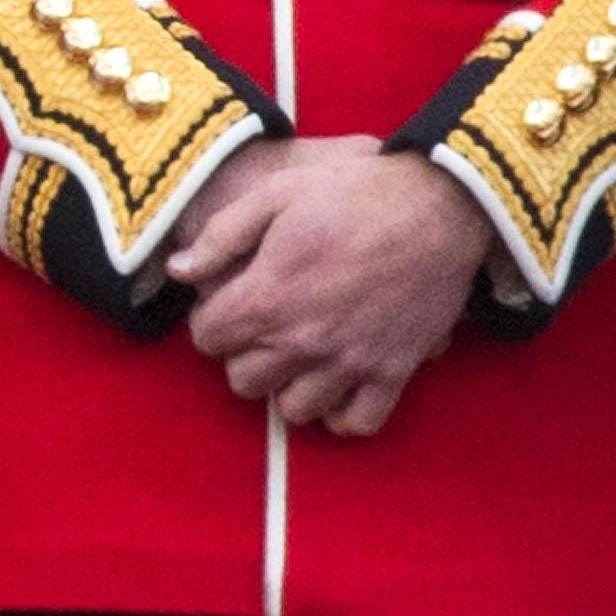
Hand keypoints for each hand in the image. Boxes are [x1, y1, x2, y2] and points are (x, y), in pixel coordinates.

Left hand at [171, 145, 491, 434]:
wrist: (438, 206)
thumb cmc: (353, 192)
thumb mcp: (276, 193)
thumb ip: (221, 235)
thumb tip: (178, 270)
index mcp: (268, 297)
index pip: (208, 338)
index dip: (210, 318)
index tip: (227, 301)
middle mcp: (303, 341)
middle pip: (244, 381)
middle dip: (242, 354)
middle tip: (262, 326)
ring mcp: (350, 363)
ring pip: (293, 410)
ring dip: (287, 385)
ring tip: (297, 354)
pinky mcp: (392, 373)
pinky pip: (355, 423)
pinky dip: (341, 412)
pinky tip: (336, 383)